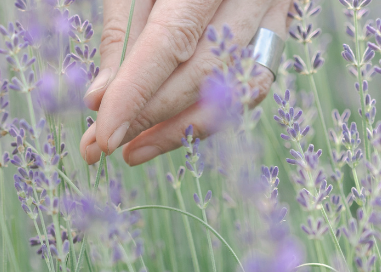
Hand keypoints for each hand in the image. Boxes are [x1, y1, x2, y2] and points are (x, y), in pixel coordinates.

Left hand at [79, 0, 287, 165]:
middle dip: (150, 117)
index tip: (104, 136)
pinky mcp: (280, 29)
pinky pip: (251, 86)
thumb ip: (121, 34)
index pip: (170, 43)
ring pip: (233, 90)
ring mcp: (275, 12)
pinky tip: (170, 130)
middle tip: (102, 144)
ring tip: (134, 149)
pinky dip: (210, 114)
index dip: (137, 95)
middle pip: (202, 72)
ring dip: (180, 128)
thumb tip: (101, 100)